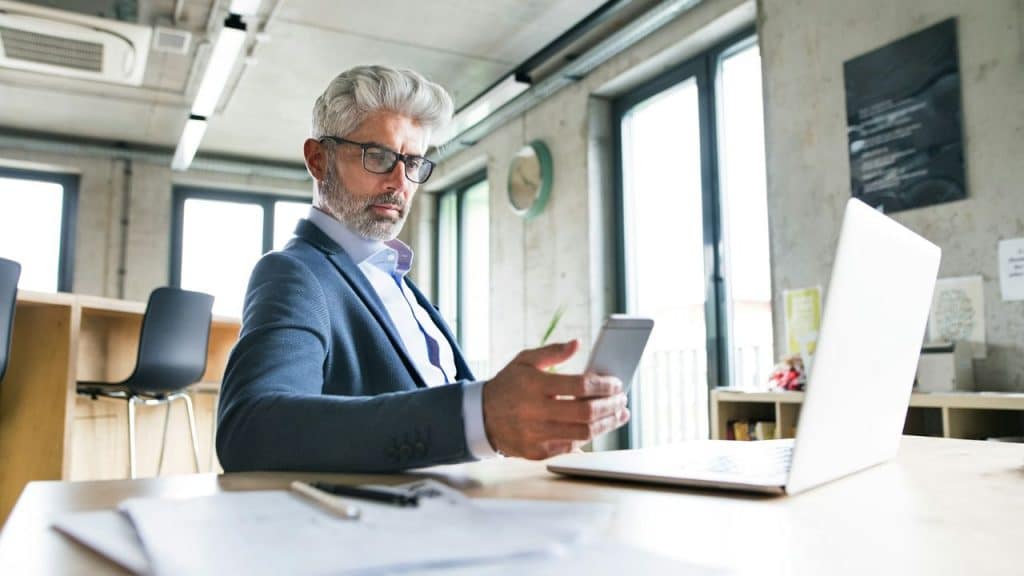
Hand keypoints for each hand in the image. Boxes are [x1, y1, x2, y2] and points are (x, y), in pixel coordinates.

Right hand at [482, 340, 629, 459]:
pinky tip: (597, 427)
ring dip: (606, 424)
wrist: (481, 417)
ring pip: (582, 434)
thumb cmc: (508, 385)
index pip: (580, 386)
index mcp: (534, 385)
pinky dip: (587, 437)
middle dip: (610, 406)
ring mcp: (535, 434)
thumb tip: (577, 344)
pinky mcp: (536, 452)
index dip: (604, 386)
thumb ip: (552, 352)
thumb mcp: (524, 360)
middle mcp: (534, 411)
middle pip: (586, 413)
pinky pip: (570, 447)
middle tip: (622, 400)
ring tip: (618, 415)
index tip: (616, 384)